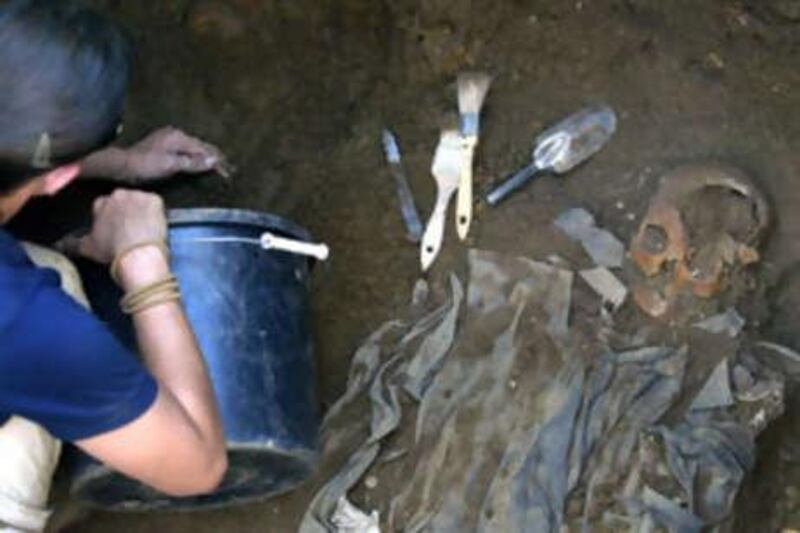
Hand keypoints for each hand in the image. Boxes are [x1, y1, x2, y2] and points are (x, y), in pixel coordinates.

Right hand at [64, 190, 166, 263]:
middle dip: (126, 211)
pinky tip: (154, 224)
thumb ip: (72, 243)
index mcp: (100, 203)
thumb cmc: (112, 251)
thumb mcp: (87, 248)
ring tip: (144, 227)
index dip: (111, 217)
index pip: (105, 205)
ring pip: (140, 200)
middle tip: (131, 228)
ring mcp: (137, 195)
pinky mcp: (155, 199)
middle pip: (123, 200)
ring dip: (141, 210)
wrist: (137, 254)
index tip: (115, 228)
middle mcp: (117, 194)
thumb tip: (61, 244)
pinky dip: (156, 211)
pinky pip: (156, 202)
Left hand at [82, 127, 232, 183]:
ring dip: (207, 157)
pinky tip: (199, 162)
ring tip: (219, 165)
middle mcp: (175, 134)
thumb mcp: (170, 165)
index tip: (230, 172)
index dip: (219, 162)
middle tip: (230, 169)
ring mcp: (169, 139)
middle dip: (216, 157)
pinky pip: (187, 150)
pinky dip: (197, 157)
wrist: (119, 165)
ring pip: (195, 148)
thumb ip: (192, 162)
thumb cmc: (143, 166)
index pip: (206, 150)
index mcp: (179, 137)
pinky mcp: (163, 145)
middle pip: (202, 146)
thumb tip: (214, 160)